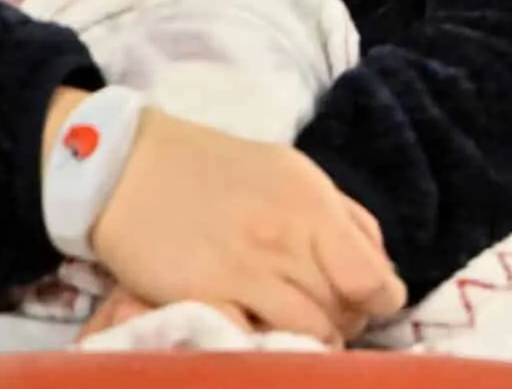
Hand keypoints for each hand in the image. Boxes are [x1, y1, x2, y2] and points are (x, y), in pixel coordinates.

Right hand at [74, 104, 406, 344]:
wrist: (131, 166)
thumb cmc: (219, 169)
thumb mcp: (296, 174)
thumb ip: (342, 216)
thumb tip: (379, 262)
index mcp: (315, 207)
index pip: (374, 277)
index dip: (381, 300)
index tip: (371, 304)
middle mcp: (288, 240)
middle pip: (344, 310)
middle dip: (348, 323)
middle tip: (334, 321)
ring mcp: (246, 272)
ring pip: (308, 333)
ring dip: (313, 340)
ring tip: (301, 332)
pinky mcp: (203, 298)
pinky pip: (254, 339)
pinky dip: (268, 344)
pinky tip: (262, 334)